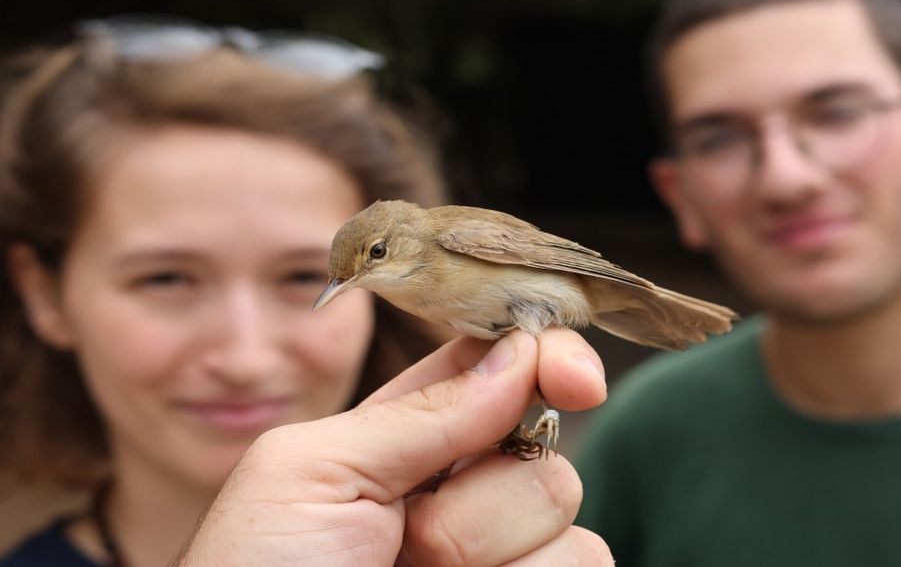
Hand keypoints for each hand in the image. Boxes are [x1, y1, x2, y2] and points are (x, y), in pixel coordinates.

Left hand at [174, 328, 612, 565]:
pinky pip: (587, 565)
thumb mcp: (312, 471)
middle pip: (544, 449)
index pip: (500, 370)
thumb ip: (420, 411)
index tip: (575, 380)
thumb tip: (522, 354)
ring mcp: (497, 556)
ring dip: (492, 554)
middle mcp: (462, 493)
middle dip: (478, 502)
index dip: (547, 359)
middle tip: (402, 541)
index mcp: (407, 438)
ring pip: (567, 520)